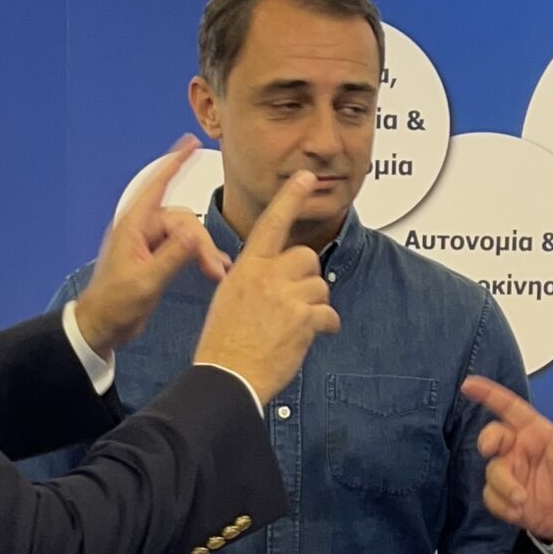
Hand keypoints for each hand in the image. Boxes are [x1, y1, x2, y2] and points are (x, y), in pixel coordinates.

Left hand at [74, 139, 229, 354]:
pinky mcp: (155, 259)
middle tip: (216, 268)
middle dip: (202, 241)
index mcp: (133, 226)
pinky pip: (182, 248)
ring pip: (186, 235)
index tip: (192, 142)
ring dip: (204, 251)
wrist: (102, 326)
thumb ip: (171, 257)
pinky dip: (198, 256)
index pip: (156, 185)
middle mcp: (142, 229)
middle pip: (183, 220)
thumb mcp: (145, 282)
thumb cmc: (115, 304)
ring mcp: (149, 244)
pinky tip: (214, 269)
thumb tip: (195, 233)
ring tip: (218, 272)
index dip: (175, 163)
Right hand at [192, 173, 340, 400]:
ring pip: (320, 285)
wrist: (227, 376)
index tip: (305, 178)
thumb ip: (253, 278)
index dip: (290, 198)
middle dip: (307, 276)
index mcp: (246, 268)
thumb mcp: (229, 298)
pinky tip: (317, 334)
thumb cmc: (223, 343)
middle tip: (296, 299)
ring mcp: (286, 297)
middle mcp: (267, 276)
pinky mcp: (304, 320)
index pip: (271, 223)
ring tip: (298, 323)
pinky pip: (329, 313)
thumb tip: (271, 274)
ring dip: (316, 303)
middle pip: (306, 257)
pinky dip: (327, 325)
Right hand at [460, 376, 552, 543]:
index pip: (509, 408)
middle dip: (487, 440)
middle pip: (492, 436)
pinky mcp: (504, 497)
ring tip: (523, 501)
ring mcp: (510, 473)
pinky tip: (520, 513)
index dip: (489, 394)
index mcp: (536, 432)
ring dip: (504, 486)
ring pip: (492, 471)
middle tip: (490, 450)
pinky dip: (502, 506)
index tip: (469, 385)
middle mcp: (518, 449)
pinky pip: (491, 497)